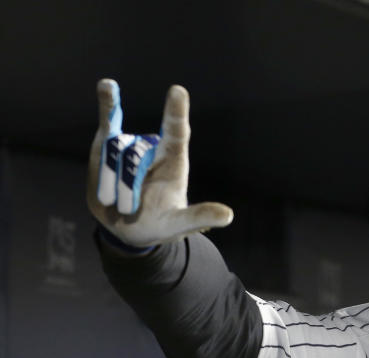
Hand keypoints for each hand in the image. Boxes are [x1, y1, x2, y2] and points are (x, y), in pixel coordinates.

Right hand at [86, 79, 232, 246]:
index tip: (178, 92)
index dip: (176, 114)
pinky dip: (107, 103)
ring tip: (118, 202)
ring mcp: (131, 146)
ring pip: (112, 153)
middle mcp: (154, 149)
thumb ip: (199, 217)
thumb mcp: (180, 224)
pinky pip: (108, 120)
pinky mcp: (107, 146)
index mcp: (174, 162)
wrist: (127, 228)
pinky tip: (107, 84)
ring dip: (109, 184)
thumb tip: (228, 216)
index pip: (177, 134)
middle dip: (125, 187)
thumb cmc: (160, 224)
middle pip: (134, 154)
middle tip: (128, 209)